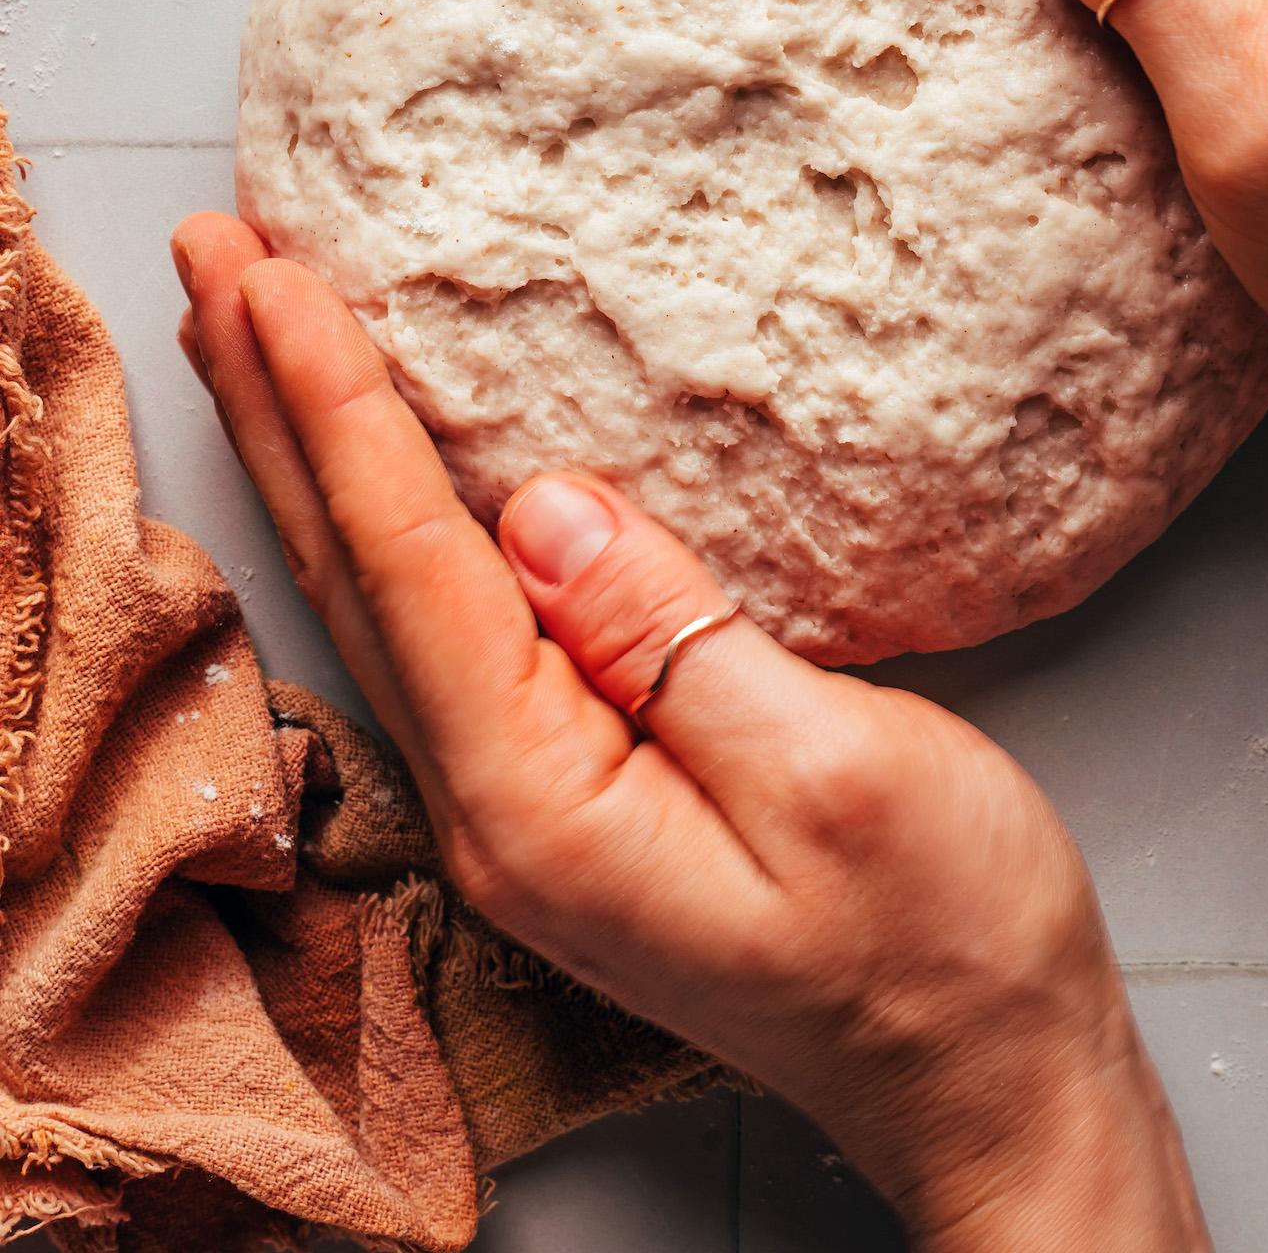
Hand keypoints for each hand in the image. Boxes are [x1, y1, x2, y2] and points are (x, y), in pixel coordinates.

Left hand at [173, 214, 1206, 1250]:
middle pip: (350, 572)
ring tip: (244, 334)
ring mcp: (519, 806)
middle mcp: (495, 808)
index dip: (337, 409)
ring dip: (304, 453)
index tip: (272, 278)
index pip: (408, 565)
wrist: (986, 1078)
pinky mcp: (564, 790)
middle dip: (272, 406)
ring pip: (375, 595)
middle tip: (209, 260)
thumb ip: (674, 642)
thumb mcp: (833, 774)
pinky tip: (366, 474)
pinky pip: (436, 625)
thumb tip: (540, 509)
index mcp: (542, 804)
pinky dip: (377, 519)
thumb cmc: (943, 938)